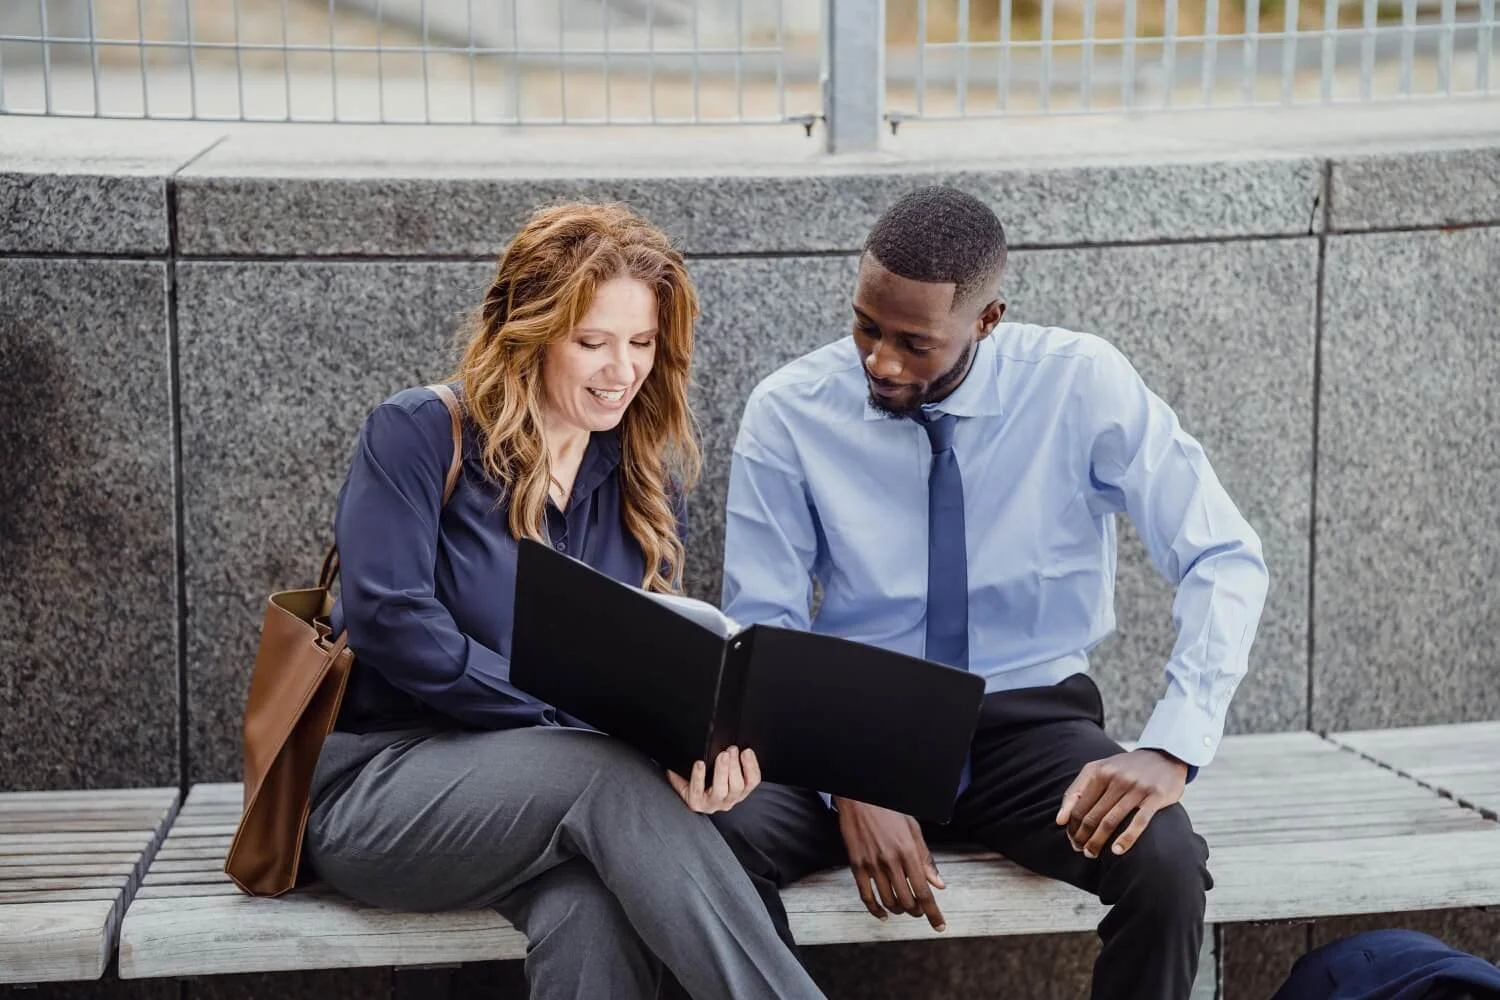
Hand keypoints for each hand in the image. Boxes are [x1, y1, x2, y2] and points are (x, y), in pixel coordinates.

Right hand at [667, 747, 759, 813]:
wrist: (709, 799)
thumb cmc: (695, 789)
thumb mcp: (682, 785)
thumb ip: (676, 776)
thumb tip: (668, 767)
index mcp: (696, 800)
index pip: (696, 791)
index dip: (698, 777)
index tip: (699, 763)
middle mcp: (715, 803)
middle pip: (721, 790)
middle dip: (723, 770)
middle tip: (724, 753)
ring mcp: (731, 799)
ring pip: (737, 787)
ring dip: (736, 767)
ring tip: (734, 751)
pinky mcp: (744, 792)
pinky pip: (752, 782)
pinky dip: (751, 767)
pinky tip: (747, 754)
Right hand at [833, 797, 946, 931]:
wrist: (860, 797)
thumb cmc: (889, 810)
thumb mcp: (914, 830)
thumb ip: (926, 859)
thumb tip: (939, 884)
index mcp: (908, 852)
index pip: (924, 891)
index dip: (933, 913)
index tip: (939, 926)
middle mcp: (891, 861)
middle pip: (907, 901)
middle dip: (917, 911)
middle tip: (920, 910)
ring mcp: (872, 865)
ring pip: (888, 901)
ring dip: (899, 910)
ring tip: (904, 908)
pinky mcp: (857, 865)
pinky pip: (866, 896)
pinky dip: (875, 910)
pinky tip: (882, 914)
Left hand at [1056, 748, 1188, 858]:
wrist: (1164, 756)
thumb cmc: (1125, 769)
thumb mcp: (1098, 770)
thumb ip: (1077, 791)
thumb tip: (1060, 821)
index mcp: (1098, 771)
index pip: (1078, 806)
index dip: (1072, 826)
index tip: (1072, 839)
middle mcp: (1115, 778)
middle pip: (1092, 816)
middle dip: (1082, 837)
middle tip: (1081, 851)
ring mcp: (1136, 787)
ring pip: (1110, 821)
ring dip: (1098, 842)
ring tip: (1092, 854)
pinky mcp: (1155, 796)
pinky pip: (1138, 822)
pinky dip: (1126, 839)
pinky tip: (1116, 852)